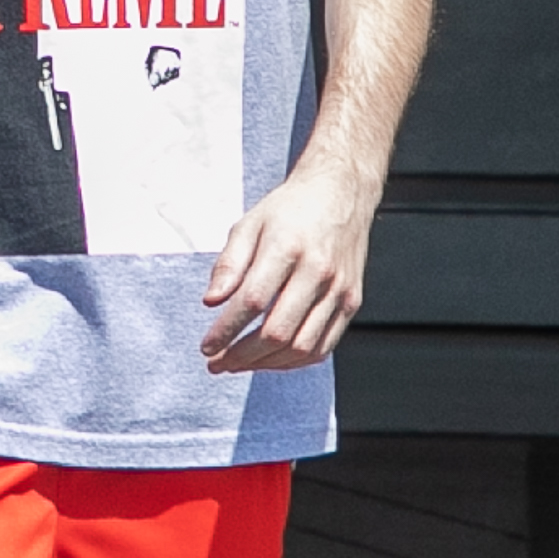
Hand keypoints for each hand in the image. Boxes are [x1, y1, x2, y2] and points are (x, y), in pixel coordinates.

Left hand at [199, 154, 377, 373]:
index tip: (206, 346)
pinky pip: (323, 346)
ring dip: (265, 364)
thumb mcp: (249, 225)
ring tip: (240, 364)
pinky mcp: (351, 301)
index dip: (226, 330)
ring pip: (302, 347)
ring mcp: (339, 289)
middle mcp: (318, 271)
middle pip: (278, 331)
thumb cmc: (292, 209)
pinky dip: (294, 361)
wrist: (341, 193)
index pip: (252, 301)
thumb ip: (229, 264)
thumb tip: (212, 302)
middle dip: (242, 355)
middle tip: (218, 362)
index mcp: (288, 247)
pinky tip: (271, 359)